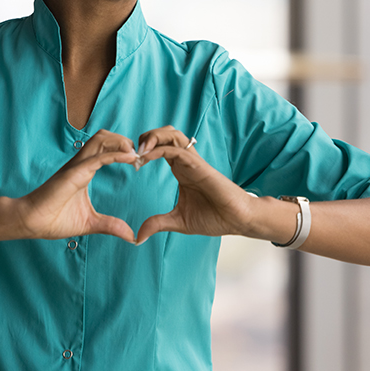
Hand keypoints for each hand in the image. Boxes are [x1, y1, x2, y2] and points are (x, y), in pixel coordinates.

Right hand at [14, 130, 138, 242]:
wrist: (31, 222)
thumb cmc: (54, 220)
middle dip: (124, 140)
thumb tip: (131, 236)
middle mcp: (80, 164)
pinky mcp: (74, 174)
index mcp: (84, 171)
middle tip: (141, 156)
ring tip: (136, 155)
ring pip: (100, 139)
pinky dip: (116, 155)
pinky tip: (131, 159)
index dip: (124, 150)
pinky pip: (98, 158)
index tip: (139, 163)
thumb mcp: (90, 223)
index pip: (105, 148)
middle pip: (104, 137)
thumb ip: (110, 225)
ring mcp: (76, 167)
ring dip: (121, 143)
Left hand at [134, 126, 255, 244]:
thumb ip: (158, 224)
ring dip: (153, 137)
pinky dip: (159, 149)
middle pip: (165, 134)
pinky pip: (177, 150)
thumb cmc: (215, 218)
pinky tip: (146, 158)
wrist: (238, 221)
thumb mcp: (178, 221)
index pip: (160, 147)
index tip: (131, 163)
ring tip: (139, 151)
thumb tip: (138, 237)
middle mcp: (186, 161)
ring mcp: (193, 162)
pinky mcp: (200, 166)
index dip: (143, 150)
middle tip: (131, 152)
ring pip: (172, 134)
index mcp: (180, 169)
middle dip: (146, 136)